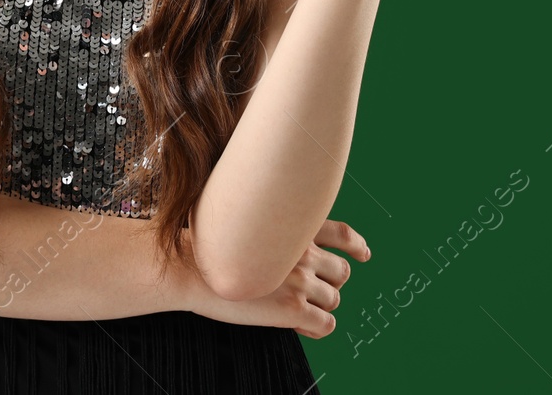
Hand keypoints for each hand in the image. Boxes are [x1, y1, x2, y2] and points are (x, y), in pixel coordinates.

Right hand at [185, 219, 371, 337]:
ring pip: (333, 299)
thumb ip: (273, 229)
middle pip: (342, 272)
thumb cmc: (207, 248)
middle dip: (332, 282)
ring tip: (301, 311)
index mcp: (294, 229)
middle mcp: (302, 252)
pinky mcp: (292, 309)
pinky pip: (326, 324)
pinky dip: (319, 328)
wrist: (189, 268)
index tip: (362, 254)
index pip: (341, 234)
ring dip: (321, 306)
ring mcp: (299, 280)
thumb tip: (283, 240)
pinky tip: (303, 327)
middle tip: (313, 290)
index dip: (356, 246)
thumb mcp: (245, 223)